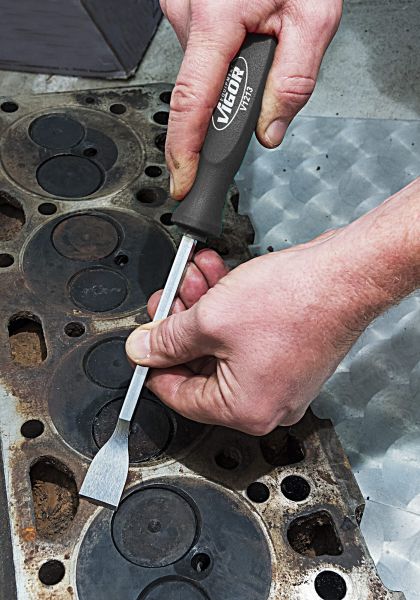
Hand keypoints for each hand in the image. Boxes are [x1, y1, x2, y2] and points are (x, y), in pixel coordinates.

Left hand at [126, 231, 374, 434]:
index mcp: (245, 410)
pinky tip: (218, 280)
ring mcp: (281, 379)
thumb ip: (167, 340)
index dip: (153, 362)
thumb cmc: (296, 301)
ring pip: (222, 346)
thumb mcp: (210, 318)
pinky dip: (229, 310)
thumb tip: (143, 350)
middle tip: (169, 297)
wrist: (347, 274)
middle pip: (200, 367)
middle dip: (180, 325)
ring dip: (203, 309)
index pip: (178, 395)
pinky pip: (245, 337)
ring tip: (195, 277)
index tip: (144, 340)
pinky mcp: (290, 355)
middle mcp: (267, 403)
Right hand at [161, 0, 341, 197]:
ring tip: (256, 36)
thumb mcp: (314, 16)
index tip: (183, 180)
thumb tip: (270, 131)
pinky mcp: (182, 4)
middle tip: (259, 69)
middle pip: (198, 89)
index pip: (193, 102)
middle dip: (226, 98)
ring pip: (200, 69)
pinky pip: (198, 49)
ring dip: (226, 71)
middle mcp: (187, 11)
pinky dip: (220, 54)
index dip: (185, 150)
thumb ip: (294, 81)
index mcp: (217, 18)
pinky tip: (240, 29)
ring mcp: (179, 6)